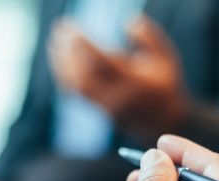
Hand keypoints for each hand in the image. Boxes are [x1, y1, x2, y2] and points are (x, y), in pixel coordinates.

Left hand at [48, 17, 187, 142]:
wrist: (162, 121)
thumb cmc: (164, 84)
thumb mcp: (165, 58)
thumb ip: (149, 38)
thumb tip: (129, 20)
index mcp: (133, 81)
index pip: (101, 62)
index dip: (83, 45)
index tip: (72, 29)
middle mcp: (116, 95)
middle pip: (83, 74)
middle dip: (67, 51)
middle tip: (58, 29)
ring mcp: (105, 105)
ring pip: (76, 85)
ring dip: (61, 63)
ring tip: (53, 43)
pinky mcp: (98, 110)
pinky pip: (76, 94)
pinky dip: (64, 76)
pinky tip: (58, 60)